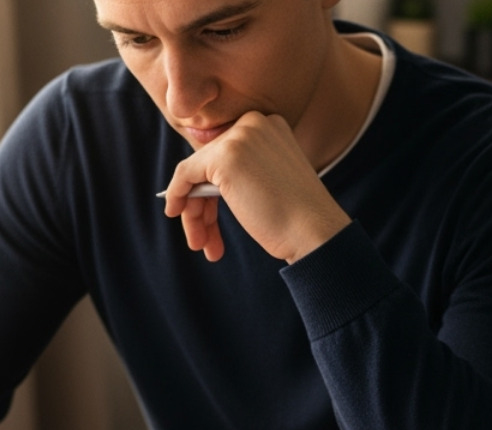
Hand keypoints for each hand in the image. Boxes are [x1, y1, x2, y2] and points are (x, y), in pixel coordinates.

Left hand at [160, 111, 351, 263]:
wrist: (315, 231)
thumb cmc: (298, 218)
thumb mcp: (271, 180)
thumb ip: (242, 170)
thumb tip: (193, 178)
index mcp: (269, 124)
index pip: (226, 152)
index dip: (213, 189)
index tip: (209, 219)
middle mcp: (254, 122)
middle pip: (209, 163)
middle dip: (202, 205)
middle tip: (205, 241)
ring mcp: (239, 138)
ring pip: (196, 172)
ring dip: (195, 212)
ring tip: (202, 245)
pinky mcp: (224, 157)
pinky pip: (184, 174)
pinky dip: (177, 195)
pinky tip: (176, 215)